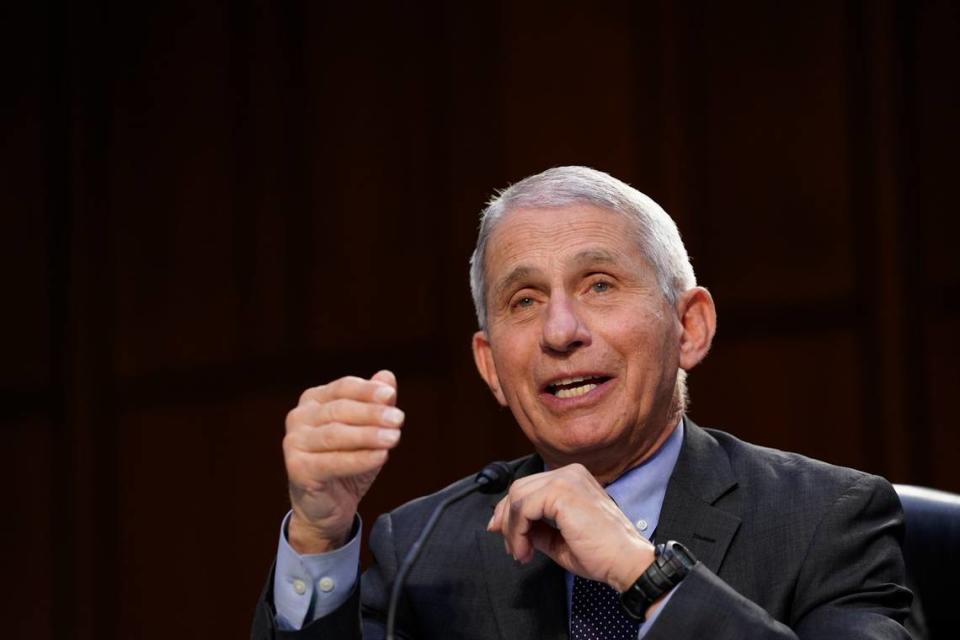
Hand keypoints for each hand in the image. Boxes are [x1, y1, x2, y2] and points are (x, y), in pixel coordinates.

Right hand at [283, 370, 403, 552]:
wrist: (328, 506)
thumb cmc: (347, 462)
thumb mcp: (367, 430)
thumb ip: (376, 404)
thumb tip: (387, 377)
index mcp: (314, 400)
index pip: (343, 387)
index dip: (367, 391)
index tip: (390, 395)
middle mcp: (299, 417)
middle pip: (340, 410)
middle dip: (372, 414)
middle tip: (399, 419)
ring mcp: (293, 442)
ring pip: (335, 434)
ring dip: (368, 435)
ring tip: (394, 438)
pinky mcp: (297, 468)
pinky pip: (333, 461)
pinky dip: (360, 459)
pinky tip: (381, 456)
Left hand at [487, 463, 654, 591]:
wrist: (626, 562)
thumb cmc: (602, 554)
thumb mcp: (558, 539)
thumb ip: (535, 528)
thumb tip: (508, 527)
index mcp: (572, 479)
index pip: (529, 487)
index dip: (510, 511)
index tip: (504, 534)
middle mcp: (569, 473)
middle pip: (519, 489)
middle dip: (507, 520)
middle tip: (511, 548)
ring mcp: (566, 479)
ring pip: (517, 497)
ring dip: (512, 529)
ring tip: (521, 553)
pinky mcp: (561, 491)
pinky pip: (523, 507)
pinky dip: (517, 531)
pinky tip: (525, 551)